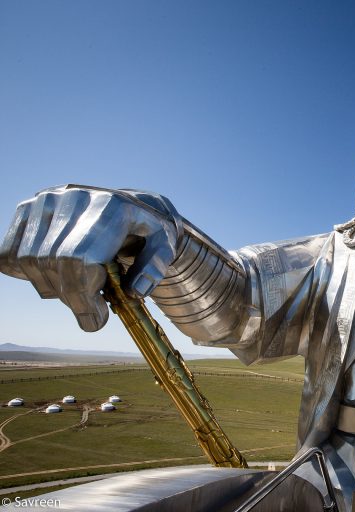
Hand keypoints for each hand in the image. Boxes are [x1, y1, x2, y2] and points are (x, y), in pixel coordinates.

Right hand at [0, 185, 180, 331]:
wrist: (130, 203)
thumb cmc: (147, 230)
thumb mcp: (164, 245)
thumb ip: (155, 268)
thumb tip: (135, 292)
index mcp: (111, 207)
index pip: (80, 260)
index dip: (83, 298)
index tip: (96, 319)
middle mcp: (74, 198)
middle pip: (53, 263)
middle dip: (71, 297)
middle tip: (91, 308)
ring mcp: (47, 200)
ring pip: (29, 261)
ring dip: (51, 287)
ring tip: (79, 285)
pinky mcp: (28, 207)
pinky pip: (10, 253)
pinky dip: (28, 274)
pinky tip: (57, 272)